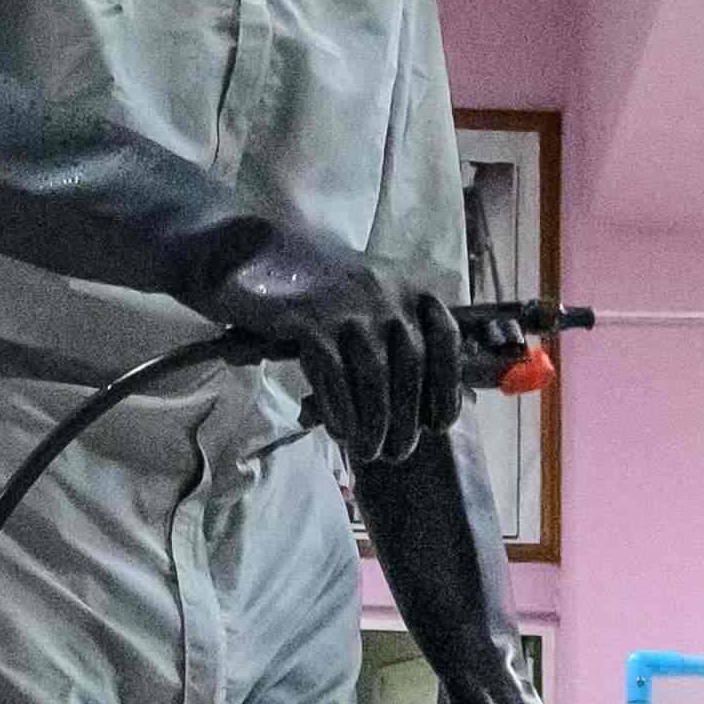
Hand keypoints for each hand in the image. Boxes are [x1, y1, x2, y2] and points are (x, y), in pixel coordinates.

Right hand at [171, 197, 458, 471]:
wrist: (257, 252)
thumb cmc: (319, 289)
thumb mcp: (371, 299)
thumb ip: (398, 337)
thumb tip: (421, 404)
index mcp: (407, 287)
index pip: (444, 339)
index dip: (446, 386)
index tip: (438, 424)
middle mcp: (384, 293)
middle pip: (409, 367)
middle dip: (407, 418)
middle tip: (398, 452)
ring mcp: (345, 306)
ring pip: (374, 377)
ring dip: (375, 423)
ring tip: (369, 450)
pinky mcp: (307, 320)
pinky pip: (332, 376)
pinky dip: (340, 409)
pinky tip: (339, 431)